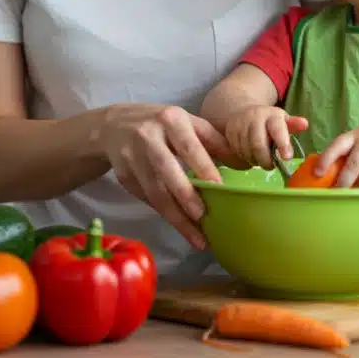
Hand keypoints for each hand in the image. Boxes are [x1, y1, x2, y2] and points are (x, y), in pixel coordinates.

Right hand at [101, 104, 242, 249]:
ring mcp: (132, 158)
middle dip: (185, 195)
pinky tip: (181, 228)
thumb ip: (215, 142)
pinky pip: (148, 199)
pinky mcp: (124, 176)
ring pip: (155, 192)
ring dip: (176, 217)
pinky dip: (165, 214)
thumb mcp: (188, 123)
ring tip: (197, 237)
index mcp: (171, 120)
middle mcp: (149, 137)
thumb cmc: (163, 125)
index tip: (218, 187)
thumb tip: (244, 165)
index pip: (188, 146)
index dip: (203, 167)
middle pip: (167, 170)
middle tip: (203, 217)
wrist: (114, 126)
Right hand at [224, 105, 308, 167]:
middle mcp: (254, 117)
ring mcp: (240, 124)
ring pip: (246, 150)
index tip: (287, 158)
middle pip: (258, 144)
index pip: (277, 129)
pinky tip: (251, 156)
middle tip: (271, 166)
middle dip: (265, 160)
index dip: (282, 143)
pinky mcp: (230, 131)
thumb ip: (293, 125)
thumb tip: (305, 124)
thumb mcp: (283, 121)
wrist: (244, 113)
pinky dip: (245, 158)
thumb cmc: (269, 122)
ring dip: (255, 160)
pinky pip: (237, 151)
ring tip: (261, 160)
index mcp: (272, 115)